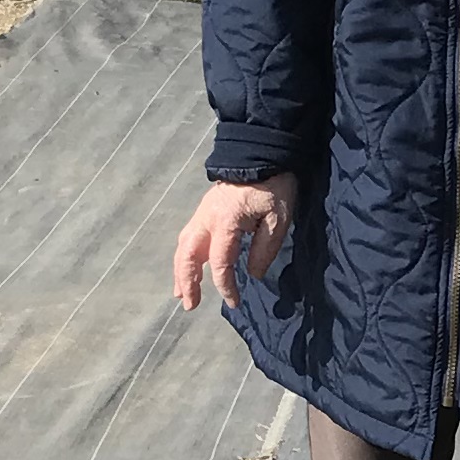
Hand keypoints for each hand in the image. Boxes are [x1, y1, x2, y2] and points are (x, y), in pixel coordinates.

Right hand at [172, 173, 297, 312]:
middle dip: (187, 282)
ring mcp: (202, 213)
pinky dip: (184, 256)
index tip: (234, 301)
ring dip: (180, 272)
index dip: (226, 286)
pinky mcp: (204, 210)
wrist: (261, 154)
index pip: (221, 263)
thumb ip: (264, 248)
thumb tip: (253, 274)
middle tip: (189, 305)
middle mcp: (207, 219)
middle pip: (188, 256)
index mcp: (226, 222)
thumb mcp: (278, 218)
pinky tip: (187, 268)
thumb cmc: (274, 185)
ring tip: (181, 293)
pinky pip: (188, 238)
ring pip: (183, 247)